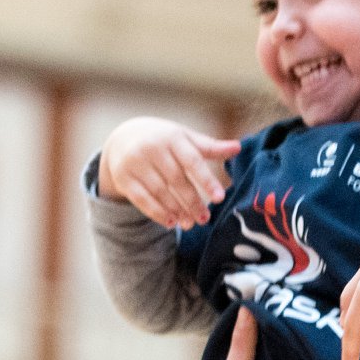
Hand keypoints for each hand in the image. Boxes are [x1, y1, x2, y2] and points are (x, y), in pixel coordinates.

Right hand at [98, 117, 241, 229]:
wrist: (122, 138)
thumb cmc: (162, 139)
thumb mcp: (183, 138)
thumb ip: (209, 146)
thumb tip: (238, 148)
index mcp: (172, 136)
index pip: (192, 161)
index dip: (206, 180)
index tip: (219, 198)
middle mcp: (152, 148)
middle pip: (176, 179)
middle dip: (192, 201)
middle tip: (204, 219)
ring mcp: (135, 163)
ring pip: (159, 191)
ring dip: (176, 210)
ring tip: (189, 223)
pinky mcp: (123, 178)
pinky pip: (141, 199)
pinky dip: (156, 212)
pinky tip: (170, 222)